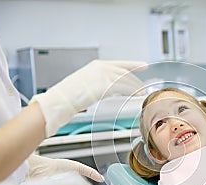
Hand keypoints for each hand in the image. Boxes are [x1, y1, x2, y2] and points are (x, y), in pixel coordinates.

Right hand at [30, 60, 146, 136]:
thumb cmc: (71, 94)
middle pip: (125, 72)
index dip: (134, 65)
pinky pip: (122, 88)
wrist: (62, 99)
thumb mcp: (87, 82)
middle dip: (136, 80)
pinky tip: (136, 95)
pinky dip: (131, 91)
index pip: (120, 64)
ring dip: (136, 87)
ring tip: (142, 93)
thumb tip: (111, 88)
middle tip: (144, 87)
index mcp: (98, 65)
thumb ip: (100, 82)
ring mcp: (103, 75)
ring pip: (126, 80)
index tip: (144, 65)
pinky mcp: (104, 85)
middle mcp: (102, 68)